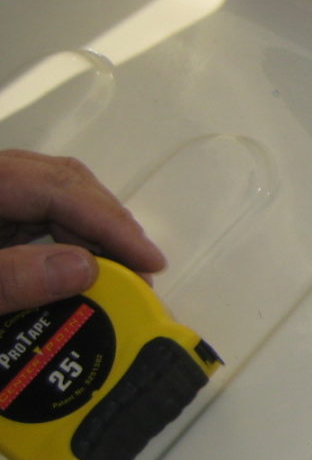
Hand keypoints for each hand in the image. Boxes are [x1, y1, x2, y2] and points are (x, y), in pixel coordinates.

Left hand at [0, 150, 164, 312]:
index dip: (110, 222)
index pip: (59, 187)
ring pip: (56, 194)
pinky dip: (68, 237)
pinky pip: (39, 210)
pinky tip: (85, 264)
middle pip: (64, 182)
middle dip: (109, 225)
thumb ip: (13, 277)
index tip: (150, 262)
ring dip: (93, 233)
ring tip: (122, 273)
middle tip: (143, 270)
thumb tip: (86, 268)